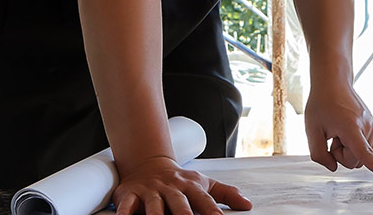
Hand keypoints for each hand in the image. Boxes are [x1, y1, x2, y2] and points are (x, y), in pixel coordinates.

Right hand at [111, 156, 251, 214]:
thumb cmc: (180, 181)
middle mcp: (170, 189)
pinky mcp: (130, 194)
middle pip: (179, 204)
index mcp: (190, 187)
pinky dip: (124, 213)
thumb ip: (227, 194)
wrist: (149, 163)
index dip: (212, 212)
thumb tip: (248, 205)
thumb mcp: (205, 184)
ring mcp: (150, 191)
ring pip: (154, 207)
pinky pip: (126, 205)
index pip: (204, 201)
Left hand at [303, 85, 372, 181]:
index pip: (364, 153)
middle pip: (356, 161)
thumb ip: (319, 154)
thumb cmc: (321, 105)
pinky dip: (354, 144)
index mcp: (351, 127)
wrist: (333, 83)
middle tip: (332, 137)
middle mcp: (367, 127)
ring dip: (347, 149)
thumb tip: (334, 168)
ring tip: (339, 130)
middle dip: (341, 155)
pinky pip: (364, 148)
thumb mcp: (311, 130)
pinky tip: (346, 129)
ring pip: (361, 156)